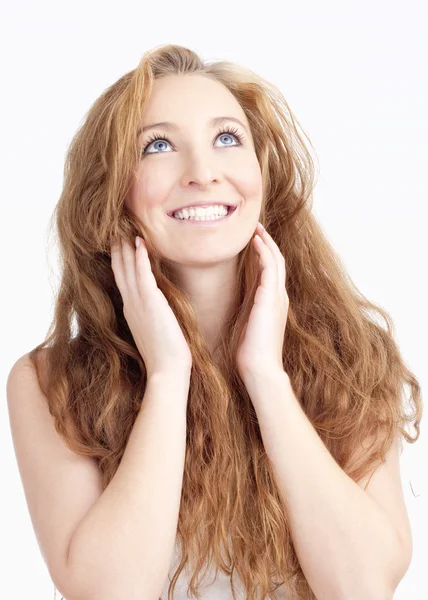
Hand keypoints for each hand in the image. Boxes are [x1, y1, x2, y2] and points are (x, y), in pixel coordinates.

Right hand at [111, 236, 192, 377]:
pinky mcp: (151, 304)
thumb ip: (151, 315)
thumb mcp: (153, 329)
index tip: (118, 244)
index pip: (122, 279)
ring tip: (125, 229)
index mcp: (131, 310)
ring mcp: (138, 304)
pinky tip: (140, 243)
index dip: (119, 260)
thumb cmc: (165, 354)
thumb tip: (156, 306)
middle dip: (118, 249)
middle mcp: (130, 304)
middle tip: (115, 230)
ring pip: (128, 269)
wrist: (167, 370)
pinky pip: (143, 275)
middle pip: (120, 270)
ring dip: (127, 248)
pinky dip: (141, 258)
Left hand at [236, 222, 288, 380]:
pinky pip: (269, 268)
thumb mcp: (249, 327)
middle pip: (277, 261)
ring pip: (276, 260)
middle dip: (267, 243)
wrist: (260, 370)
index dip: (265, 254)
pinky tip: (255, 242)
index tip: (253, 241)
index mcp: (274, 304)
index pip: (272, 272)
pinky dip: (264, 252)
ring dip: (266, 242)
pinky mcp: (271, 299)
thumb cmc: (251, 354)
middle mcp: (279, 297)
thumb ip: (248, 312)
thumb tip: (238, 305)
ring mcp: (277, 297)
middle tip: (256, 227)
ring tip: (256, 228)